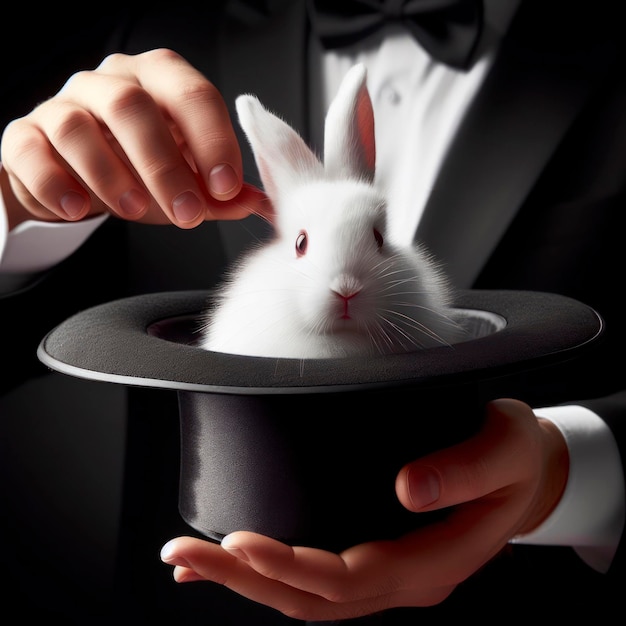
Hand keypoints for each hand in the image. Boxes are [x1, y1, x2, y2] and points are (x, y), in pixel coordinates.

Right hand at [0, 48, 268, 229]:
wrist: (74, 176)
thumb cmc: (136, 171)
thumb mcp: (184, 179)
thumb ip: (218, 192)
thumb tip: (256, 203)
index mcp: (157, 82)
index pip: (192, 94)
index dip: (214, 140)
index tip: (226, 186)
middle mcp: (108, 84)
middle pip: (133, 107)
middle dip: (166, 165)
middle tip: (188, 213)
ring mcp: (61, 107)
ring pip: (78, 126)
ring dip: (111, 173)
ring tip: (135, 211)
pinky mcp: (25, 137)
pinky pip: (31, 151)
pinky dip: (55, 182)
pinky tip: (78, 208)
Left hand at [160, 398, 568, 621]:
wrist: (526, 473)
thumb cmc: (515, 457)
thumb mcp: (507, 447)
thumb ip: (464, 469)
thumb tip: (407, 489)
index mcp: (436, 559)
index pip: (353, 579)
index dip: (294, 567)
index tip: (244, 543)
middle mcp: (406, 577)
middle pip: (313, 598)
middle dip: (245, 579)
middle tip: (183, 556)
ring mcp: (389, 572)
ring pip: (307, 596)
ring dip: (246, 581)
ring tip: (189, 562)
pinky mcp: (376, 554)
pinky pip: (315, 578)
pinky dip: (268, 573)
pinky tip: (234, 559)